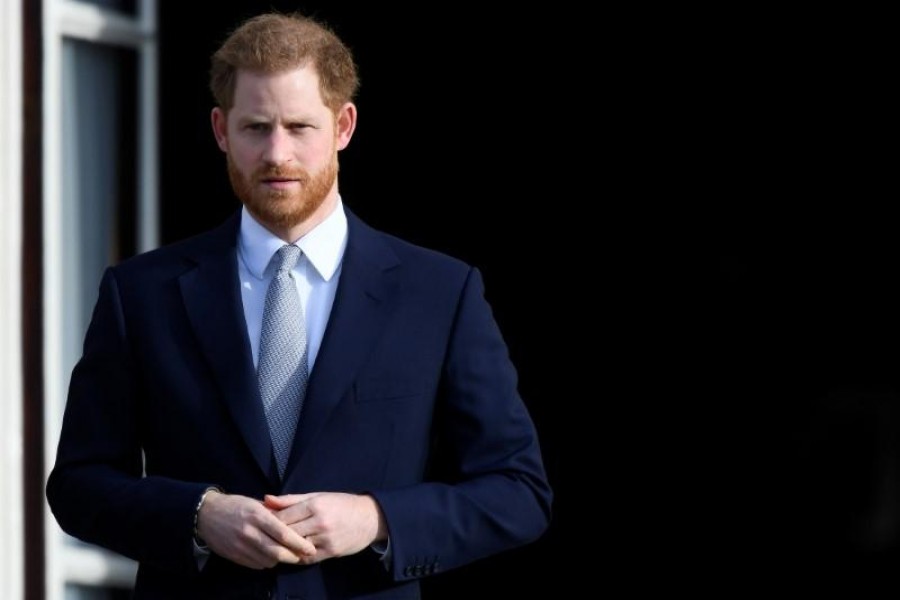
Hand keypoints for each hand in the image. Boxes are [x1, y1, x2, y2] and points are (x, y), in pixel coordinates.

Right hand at [196, 491, 315, 568]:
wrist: (206, 514)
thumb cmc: (235, 505)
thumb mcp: (255, 503)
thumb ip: (274, 512)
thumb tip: (295, 521)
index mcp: (258, 516)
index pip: (283, 534)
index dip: (299, 544)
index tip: (310, 548)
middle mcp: (250, 532)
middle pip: (277, 552)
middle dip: (293, 556)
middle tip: (302, 556)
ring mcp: (241, 546)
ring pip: (268, 561)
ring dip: (280, 560)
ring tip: (287, 555)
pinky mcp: (234, 556)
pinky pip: (256, 565)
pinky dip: (267, 563)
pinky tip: (270, 556)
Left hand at [263, 492, 386, 563]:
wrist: (370, 518)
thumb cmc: (342, 504)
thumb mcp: (318, 496)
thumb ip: (291, 499)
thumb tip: (266, 499)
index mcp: (315, 505)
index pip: (284, 516)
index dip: (271, 520)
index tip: (263, 522)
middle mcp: (320, 522)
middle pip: (288, 532)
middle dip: (275, 534)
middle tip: (265, 536)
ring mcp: (326, 538)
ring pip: (296, 546)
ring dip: (285, 547)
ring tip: (276, 545)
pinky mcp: (331, 551)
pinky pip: (307, 558)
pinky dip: (298, 556)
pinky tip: (292, 552)